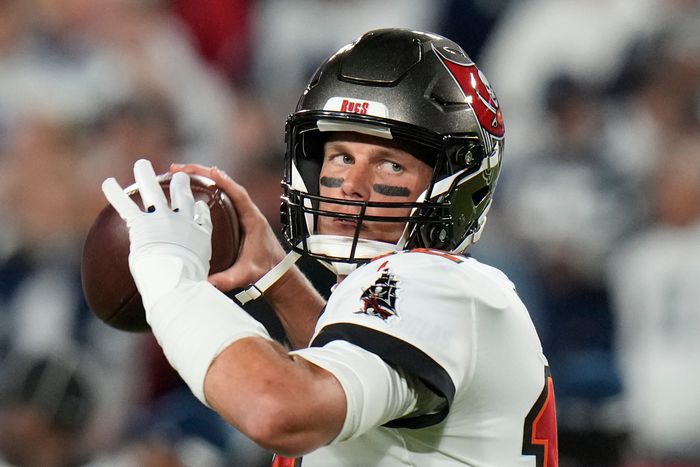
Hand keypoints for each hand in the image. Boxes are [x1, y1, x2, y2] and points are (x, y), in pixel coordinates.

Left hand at [102, 159, 212, 310]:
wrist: (177, 281)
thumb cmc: (189, 287)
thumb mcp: (201, 282)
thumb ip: (197, 282)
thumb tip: (198, 302)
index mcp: (199, 235)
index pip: (201, 216)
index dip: (199, 207)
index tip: (198, 202)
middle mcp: (183, 222)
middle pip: (183, 196)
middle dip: (180, 183)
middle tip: (178, 175)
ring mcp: (163, 220)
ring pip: (153, 191)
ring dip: (145, 175)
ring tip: (142, 164)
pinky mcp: (143, 224)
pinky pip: (126, 205)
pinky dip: (115, 193)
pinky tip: (107, 183)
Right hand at [169, 163, 286, 291]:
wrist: (276, 274)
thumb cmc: (267, 270)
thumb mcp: (247, 274)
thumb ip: (229, 279)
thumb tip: (208, 282)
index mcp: (253, 219)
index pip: (239, 194)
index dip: (224, 182)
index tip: (210, 171)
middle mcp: (247, 212)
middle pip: (225, 186)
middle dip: (202, 174)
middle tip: (179, 168)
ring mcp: (241, 214)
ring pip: (221, 190)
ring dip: (202, 179)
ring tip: (179, 173)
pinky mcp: (235, 219)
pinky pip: (219, 199)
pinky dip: (205, 190)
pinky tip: (190, 190)